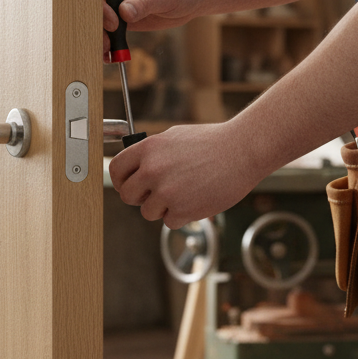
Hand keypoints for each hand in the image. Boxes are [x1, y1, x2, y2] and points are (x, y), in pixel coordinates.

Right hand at [103, 0, 204, 59]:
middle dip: (97, 25)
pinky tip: (111, 55)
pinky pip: (110, 30)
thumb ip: (144, 3)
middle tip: (106, 43)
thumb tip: (123, 13)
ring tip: (108, 53)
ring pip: (100, 20)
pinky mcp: (122, 16)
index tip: (113, 22)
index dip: (101, 4)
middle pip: (95, 4)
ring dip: (101, 37)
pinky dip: (109, 43)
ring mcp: (118, 1)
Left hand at [109, 122, 267, 228]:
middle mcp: (152, 170)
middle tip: (156, 194)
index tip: (128, 185)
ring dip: (162, 208)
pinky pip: (169, 222)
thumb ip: (151, 153)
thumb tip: (135, 167)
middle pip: (127, 196)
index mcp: (148, 149)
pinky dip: (181, 216)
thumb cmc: (211, 142)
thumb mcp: (173, 137)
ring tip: (183, 193)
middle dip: (140, 198)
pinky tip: (195, 199)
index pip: (115, 170)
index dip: (120, 181)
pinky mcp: (183, 210)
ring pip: (148, 212)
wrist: (242, 151)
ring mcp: (167, 192)